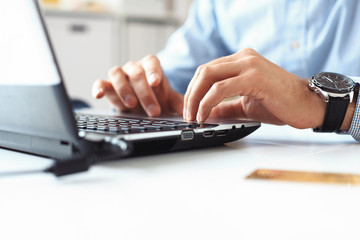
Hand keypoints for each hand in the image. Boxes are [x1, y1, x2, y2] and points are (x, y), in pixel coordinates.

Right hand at [92, 55, 182, 116]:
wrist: (143, 105)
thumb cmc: (157, 99)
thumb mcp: (170, 102)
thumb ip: (180, 104)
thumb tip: (193, 111)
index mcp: (150, 67)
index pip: (151, 62)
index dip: (153, 71)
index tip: (156, 82)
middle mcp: (134, 68)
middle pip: (136, 73)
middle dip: (145, 93)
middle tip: (154, 111)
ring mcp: (120, 76)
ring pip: (116, 73)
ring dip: (123, 89)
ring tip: (131, 104)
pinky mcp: (107, 86)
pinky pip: (100, 82)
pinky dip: (98, 87)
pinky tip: (99, 95)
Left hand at [184, 48, 326, 128]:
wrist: (309, 105)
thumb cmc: (281, 104)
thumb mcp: (246, 105)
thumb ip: (225, 107)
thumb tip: (206, 114)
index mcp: (242, 60)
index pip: (207, 71)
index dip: (193, 89)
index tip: (189, 108)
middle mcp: (244, 57)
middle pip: (204, 71)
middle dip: (190, 94)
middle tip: (187, 114)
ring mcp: (249, 65)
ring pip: (208, 76)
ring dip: (195, 99)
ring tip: (193, 117)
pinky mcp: (254, 77)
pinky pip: (220, 88)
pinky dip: (207, 102)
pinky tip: (204, 115)